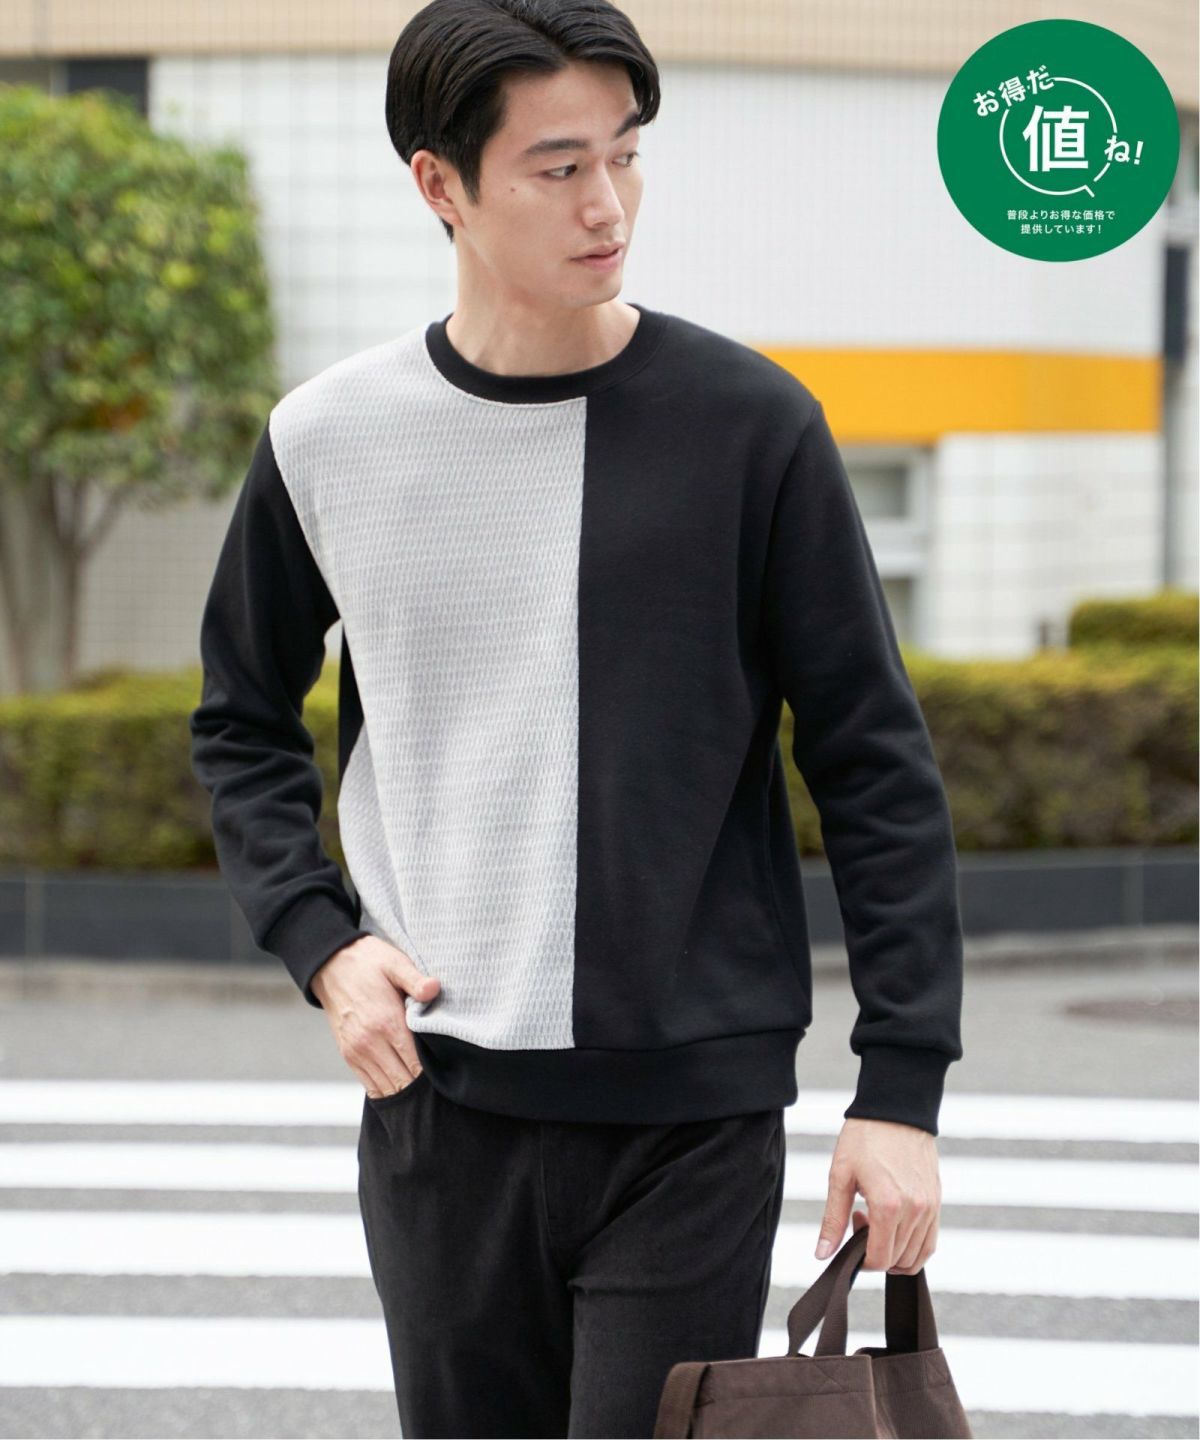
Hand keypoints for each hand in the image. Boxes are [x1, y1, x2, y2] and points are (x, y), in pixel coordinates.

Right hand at [309, 935, 441, 1098]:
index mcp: (386, 1022)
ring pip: (385, 1089)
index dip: (432, 1077)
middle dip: (422, 1089)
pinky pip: (369, 1084)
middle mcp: (369, 1043)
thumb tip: (434, 988)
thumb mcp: (395, 963)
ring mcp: (356, 1052)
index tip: (447, 1078)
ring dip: (404, 1093)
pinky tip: (401, 1089)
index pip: (415, 1065)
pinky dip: (386, 1091)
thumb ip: (415, 979)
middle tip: (440, 1089)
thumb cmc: (368, 963)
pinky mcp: (348, 1055)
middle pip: (402, 1082)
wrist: (331, 965)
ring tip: (424, 1093)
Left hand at [815, 1117, 941, 1274]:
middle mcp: (915, 1210)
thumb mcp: (840, 1176)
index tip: (852, 1239)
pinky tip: (894, 1224)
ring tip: (876, 1219)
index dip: (862, 1261)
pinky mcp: (937, 1201)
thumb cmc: (865, 1138)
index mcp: (888, 1205)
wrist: (896, 1109)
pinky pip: (930, 1242)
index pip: (880, 1259)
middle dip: (875, 1251)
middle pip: (897, 1260)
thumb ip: (833, 1219)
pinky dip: (913, 1247)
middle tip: (860, 1219)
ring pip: (916, 1256)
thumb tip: (823, 1254)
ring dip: (894, 1251)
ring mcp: (930, 1207)